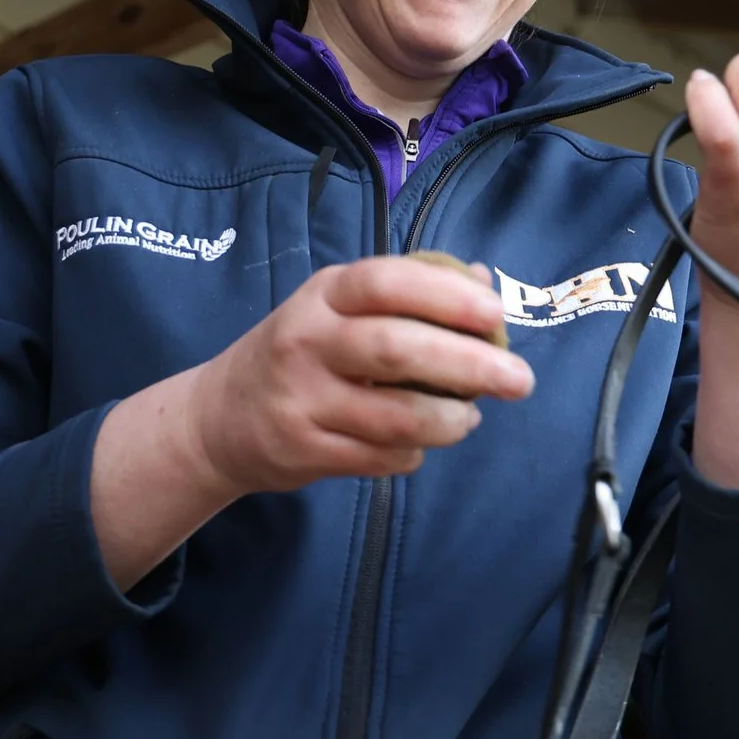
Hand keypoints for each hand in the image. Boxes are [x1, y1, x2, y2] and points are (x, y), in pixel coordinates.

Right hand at [181, 254, 533, 494]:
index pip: (387, 281)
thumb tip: (484, 280)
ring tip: (469, 419)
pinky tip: (419, 445)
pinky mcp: (304, 451)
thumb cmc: (302, 352)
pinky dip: (413, 455)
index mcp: (325, 295)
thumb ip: (409, 291)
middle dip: (471, 365)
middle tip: (519, 380)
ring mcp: (302, 399)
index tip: (495, 312)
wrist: (219, 417)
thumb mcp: (338, 307)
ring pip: (395, 416)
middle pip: (398, 348)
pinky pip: (379, 458)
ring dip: (449, 420)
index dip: (447, 295)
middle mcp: (307, 341)